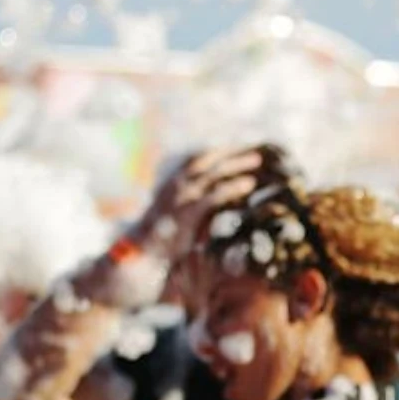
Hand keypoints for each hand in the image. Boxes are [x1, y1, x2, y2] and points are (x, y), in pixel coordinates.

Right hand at [126, 146, 266, 261]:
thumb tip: (218, 200)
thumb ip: (193, 203)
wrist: (140, 253)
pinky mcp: (188, 212)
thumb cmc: (160, 237)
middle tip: (255, 148)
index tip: (239, 146)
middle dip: (232, 152)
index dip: (218, 151)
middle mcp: (176, 184)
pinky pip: (214, 195)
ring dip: (236, 164)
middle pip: (208, 160)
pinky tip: (249, 184)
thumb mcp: (175, 214)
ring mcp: (182, 197)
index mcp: (172, 182)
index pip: (197, 158)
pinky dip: (232, 187)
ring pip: (213, 173)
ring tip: (257, 160)